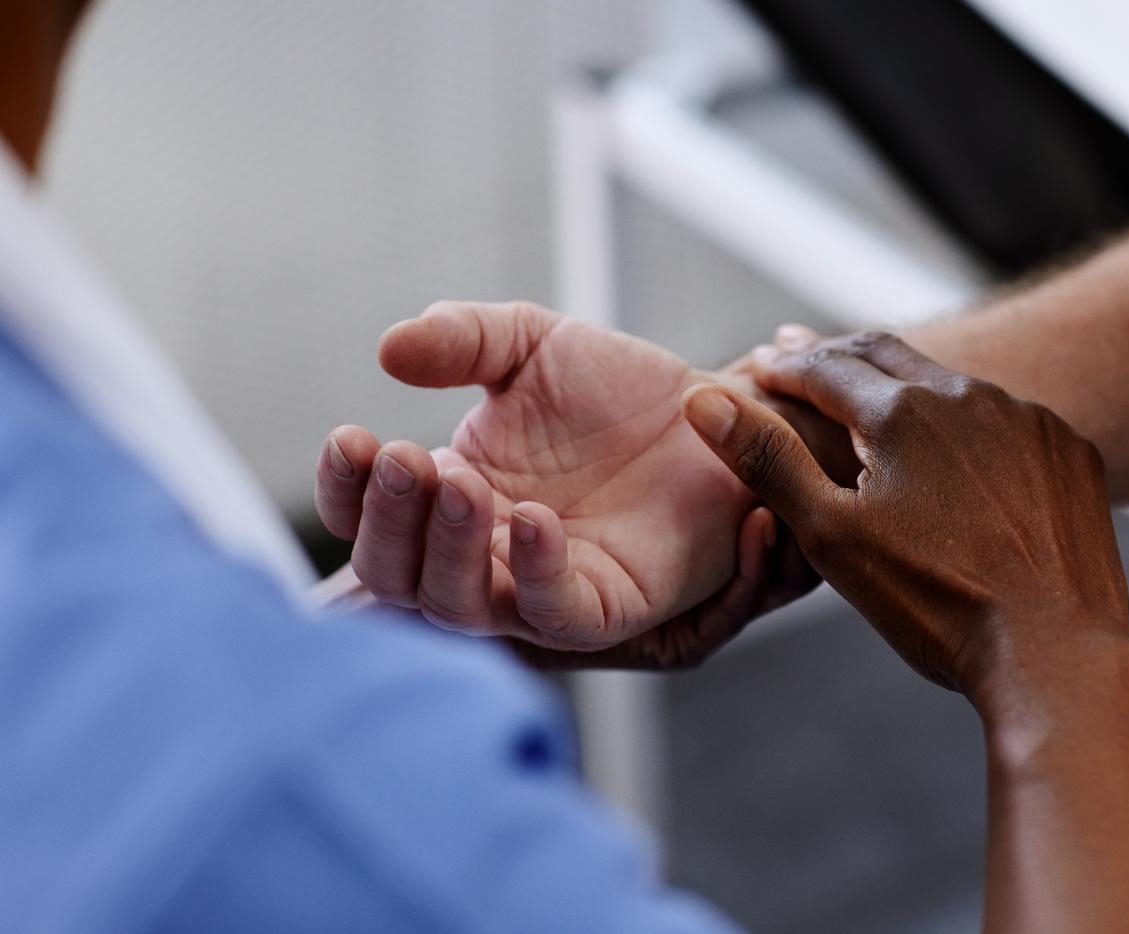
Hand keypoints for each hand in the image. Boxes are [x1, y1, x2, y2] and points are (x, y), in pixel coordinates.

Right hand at [315, 301, 815, 652]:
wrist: (715, 414)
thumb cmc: (619, 391)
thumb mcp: (531, 343)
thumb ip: (462, 339)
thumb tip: (388, 349)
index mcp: (451, 494)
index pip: (367, 515)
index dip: (346, 488)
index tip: (350, 436)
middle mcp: (482, 552)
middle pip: (396, 572)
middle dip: (388, 520)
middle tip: (406, 459)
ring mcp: (537, 587)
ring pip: (459, 604)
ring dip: (444, 548)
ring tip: (455, 481)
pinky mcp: (603, 608)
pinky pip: (553, 613)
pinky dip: (533, 572)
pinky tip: (528, 519)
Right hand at [680, 328, 1128, 698]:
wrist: (1056, 654)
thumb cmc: (936, 604)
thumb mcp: (832, 536)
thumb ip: (768, 461)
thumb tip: (704, 401)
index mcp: (901, 412)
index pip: (824, 368)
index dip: (783, 367)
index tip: (758, 367)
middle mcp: (967, 397)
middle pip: (885, 354)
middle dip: (835, 354)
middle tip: (800, 354)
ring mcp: (1027, 420)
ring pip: (949, 383)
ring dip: (902, 384)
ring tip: (874, 399)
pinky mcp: (1069, 451)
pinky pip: (1005, 418)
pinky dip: (966, 421)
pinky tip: (956, 448)